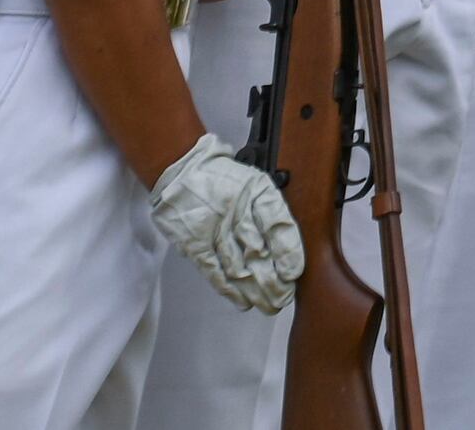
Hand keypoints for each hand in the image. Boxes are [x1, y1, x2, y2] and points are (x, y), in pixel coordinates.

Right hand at [149, 135, 304, 311]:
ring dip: (255, 290)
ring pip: (239, 267)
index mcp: (256, 191)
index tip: (294, 272)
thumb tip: (290, 244)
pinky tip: (242, 301)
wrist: (180, 169)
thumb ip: (271, 209)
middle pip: (260, 253)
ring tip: (268, 305)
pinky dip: (229, 289)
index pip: (278, 224)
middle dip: (274, 280)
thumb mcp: (254, 181)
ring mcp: (214, 229)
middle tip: (284, 297)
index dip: (289, 252)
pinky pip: (215, 270)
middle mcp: (237, 210)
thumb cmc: (221, 176)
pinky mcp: (195, 243)